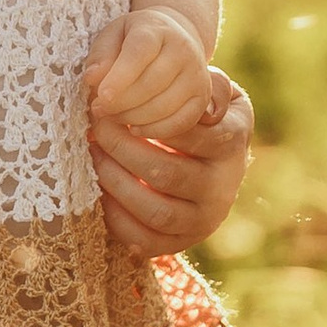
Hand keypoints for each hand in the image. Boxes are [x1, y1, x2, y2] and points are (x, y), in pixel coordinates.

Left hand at [84, 6, 213, 147]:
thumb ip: (100, 55)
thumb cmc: (134, 39)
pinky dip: (155, 130)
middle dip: (121, 102)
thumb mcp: (113, 36)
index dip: (120, 76)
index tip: (101, 96)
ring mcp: (197, 75)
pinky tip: (134, 129)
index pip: (139, 52)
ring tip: (112, 117)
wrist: (176, 39)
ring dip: (134, 117)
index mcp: (156, 29)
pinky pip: (181, 122)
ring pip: (165, 105)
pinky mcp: (202, 98)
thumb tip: (92, 78)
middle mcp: (183, 50)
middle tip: (98, 110)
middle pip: (152, 83)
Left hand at [91, 65, 255, 261]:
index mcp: (232, 142)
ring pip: (157, 211)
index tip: (117, 106)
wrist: (213, 159)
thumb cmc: (204, 116)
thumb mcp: (215, 91)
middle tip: (97, 127)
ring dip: (115, 184)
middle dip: (121, 149)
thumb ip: (210, 85)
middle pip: (166, 174)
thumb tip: (205, 106)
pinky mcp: (184, 241)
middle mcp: (223, 186)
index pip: (188, 133)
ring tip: (94, 156)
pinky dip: (118, 221)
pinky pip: (149, 241)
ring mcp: (205, 219)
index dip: (146, 118)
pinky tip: (99, 191)